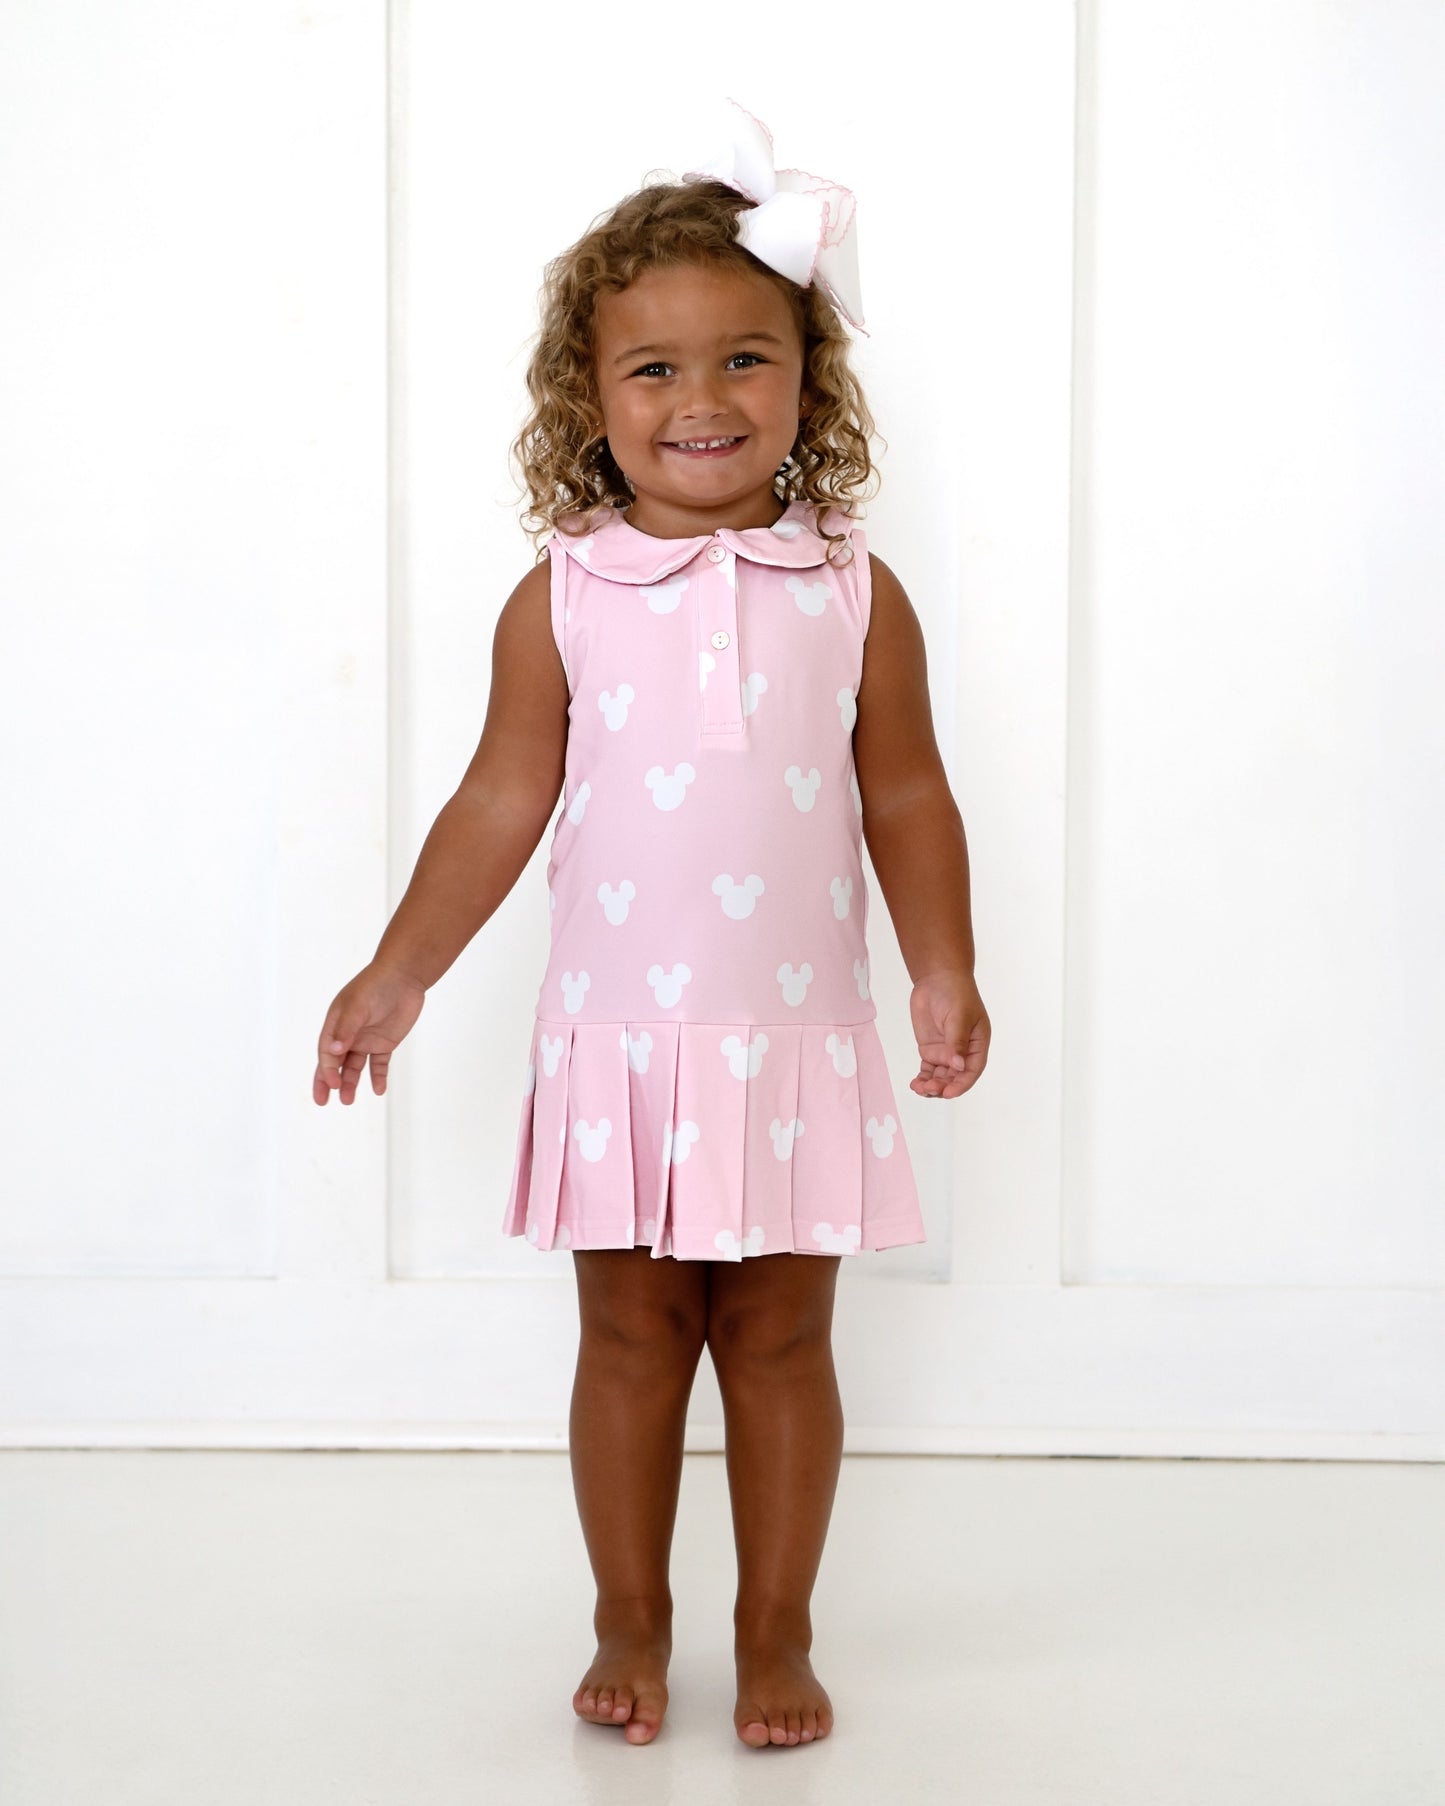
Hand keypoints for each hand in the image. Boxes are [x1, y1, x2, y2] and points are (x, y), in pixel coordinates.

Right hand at [312, 962, 426, 1105]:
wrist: (404, 976)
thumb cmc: (376, 985)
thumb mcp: (358, 1006)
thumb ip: (346, 1028)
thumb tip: (332, 1050)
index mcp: (336, 1024)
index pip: (327, 1052)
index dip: (328, 1069)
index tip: (334, 1084)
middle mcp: (349, 1034)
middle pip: (335, 1063)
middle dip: (328, 1081)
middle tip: (322, 1101)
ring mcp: (366, 1039)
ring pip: (355, 1067)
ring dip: (351, 1083)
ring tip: (348, 1100)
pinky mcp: (385, 1043)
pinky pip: (379, 1064)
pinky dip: (377, 1077)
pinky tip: (378, 1090)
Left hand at [907, 969, 989, 1098]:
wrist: (937, 978)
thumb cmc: (955, 993)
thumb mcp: (959, 1017)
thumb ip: (957, 1042)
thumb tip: (958, 1066)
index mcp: (977, 1044)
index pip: (972, 1070)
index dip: (961, 1084)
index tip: (948, 1092)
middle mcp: (963, 1052)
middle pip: (955, 1077)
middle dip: (943, 1086)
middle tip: (928, 1088)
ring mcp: (946, 1052)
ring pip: (941, 1076)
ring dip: (932, 1085)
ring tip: (919, 1088)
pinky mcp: (931, 1049)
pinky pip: (928, 1070)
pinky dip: (923, 1078)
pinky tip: (915, 1084)